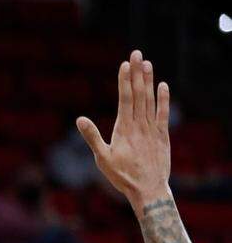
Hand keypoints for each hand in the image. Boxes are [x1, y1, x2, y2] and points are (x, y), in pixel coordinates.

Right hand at [76, 49, 170, 204]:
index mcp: (124, 128)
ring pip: (150, 99)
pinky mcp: (162, 135)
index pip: (125, 98)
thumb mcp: (102, 158)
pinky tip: (163, 85)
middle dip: (137, 73)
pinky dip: (163, 99)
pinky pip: (163, 113)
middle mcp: (139, 124)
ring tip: (147, 63)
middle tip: (136, 53)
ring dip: (149, 80)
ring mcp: (152, 128)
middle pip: (139, 93)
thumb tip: (80, 119)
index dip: (125, 80)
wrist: (148, 189)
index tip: (125, 64)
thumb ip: (92, 137)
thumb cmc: (122, 176)